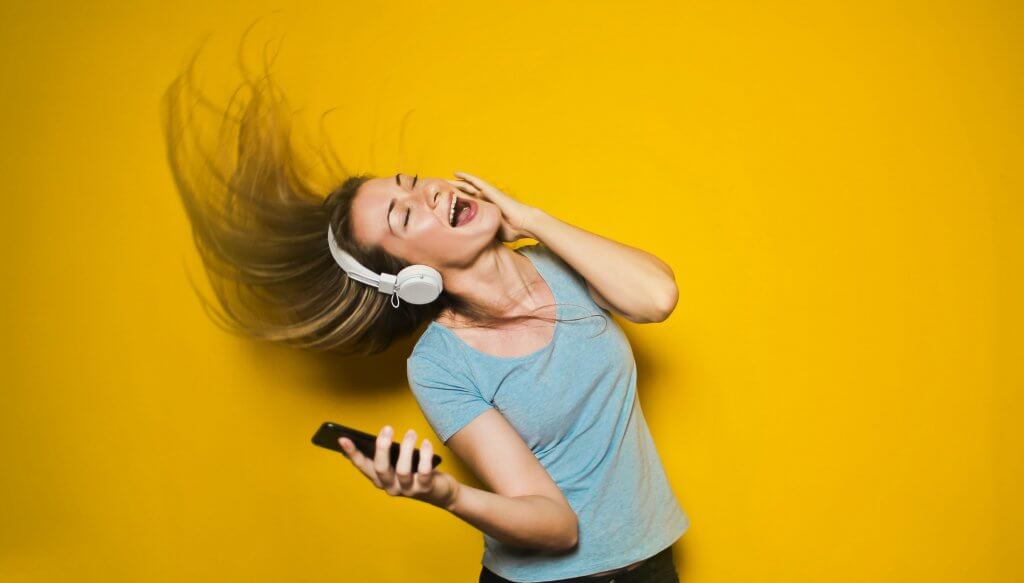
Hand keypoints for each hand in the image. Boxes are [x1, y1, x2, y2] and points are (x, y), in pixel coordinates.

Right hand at [338, 425, 460, 509]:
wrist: (441, 492)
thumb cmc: (417, 472)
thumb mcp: (399, 462)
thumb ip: (390, 454)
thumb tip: (383, 435)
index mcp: (380, 479)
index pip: (363, 466)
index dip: (353, 453)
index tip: (343, 439)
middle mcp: (390, 486)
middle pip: (380, 469)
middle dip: (382, 448)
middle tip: (387, 428)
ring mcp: (408, 489)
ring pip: (402, 471)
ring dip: (406, 448)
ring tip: (411, 432)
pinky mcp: (425, 488)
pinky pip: (424, 472)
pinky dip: (425, 455)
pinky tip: (426, 443)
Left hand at [447, 171, 539, 242]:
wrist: (523, 224)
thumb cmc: (511, 231)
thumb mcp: (491, 233)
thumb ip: (482, 235)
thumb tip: (472, 246)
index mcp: (485, 209)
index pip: (468, 204)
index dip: (456, 203)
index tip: (444, 204)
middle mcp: (485, 200)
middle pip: (466, 193)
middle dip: (453, 192)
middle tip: (439, 191)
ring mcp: (488, 194)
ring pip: (468, 185)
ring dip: (456, 182)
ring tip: (443, 180)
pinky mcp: (490, 190)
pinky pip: (475, 181)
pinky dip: (466, 177)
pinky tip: (456, 173)